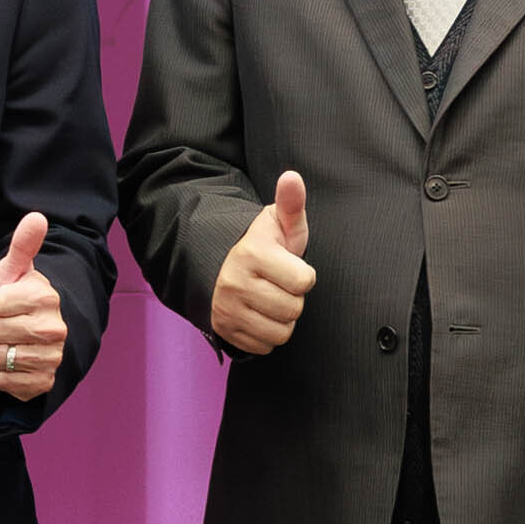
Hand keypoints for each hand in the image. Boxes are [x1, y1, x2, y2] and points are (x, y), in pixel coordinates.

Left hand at [0, 212, 65, 401]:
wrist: (27, 335)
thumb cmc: (15, 299)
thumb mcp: (14, 271)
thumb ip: (23, 245)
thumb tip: (37, 217)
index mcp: (46, 298)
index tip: (1, 304)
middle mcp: (55, 329)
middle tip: (3, 324)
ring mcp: (52, 358)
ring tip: (7, 342)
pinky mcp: (43, 383)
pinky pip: (3, 382)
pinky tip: (8, 363)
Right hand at [209, 170, 314, 356]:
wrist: (219, 265)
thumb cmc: (261, 245)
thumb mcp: (277, 223)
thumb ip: (291, 203)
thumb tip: (292, 177)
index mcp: (253, 254)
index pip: (304, 282)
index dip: (303, 275)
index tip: (289, 266)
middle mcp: (236, 283)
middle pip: (293, 309)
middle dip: (292, 298)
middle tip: (278, 284)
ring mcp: (228, 309)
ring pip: (281, 332)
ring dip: (282, 319)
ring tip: (270, 299)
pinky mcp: (225, 330)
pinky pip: (265, 346)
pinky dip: (266, 334)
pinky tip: (259, 314)